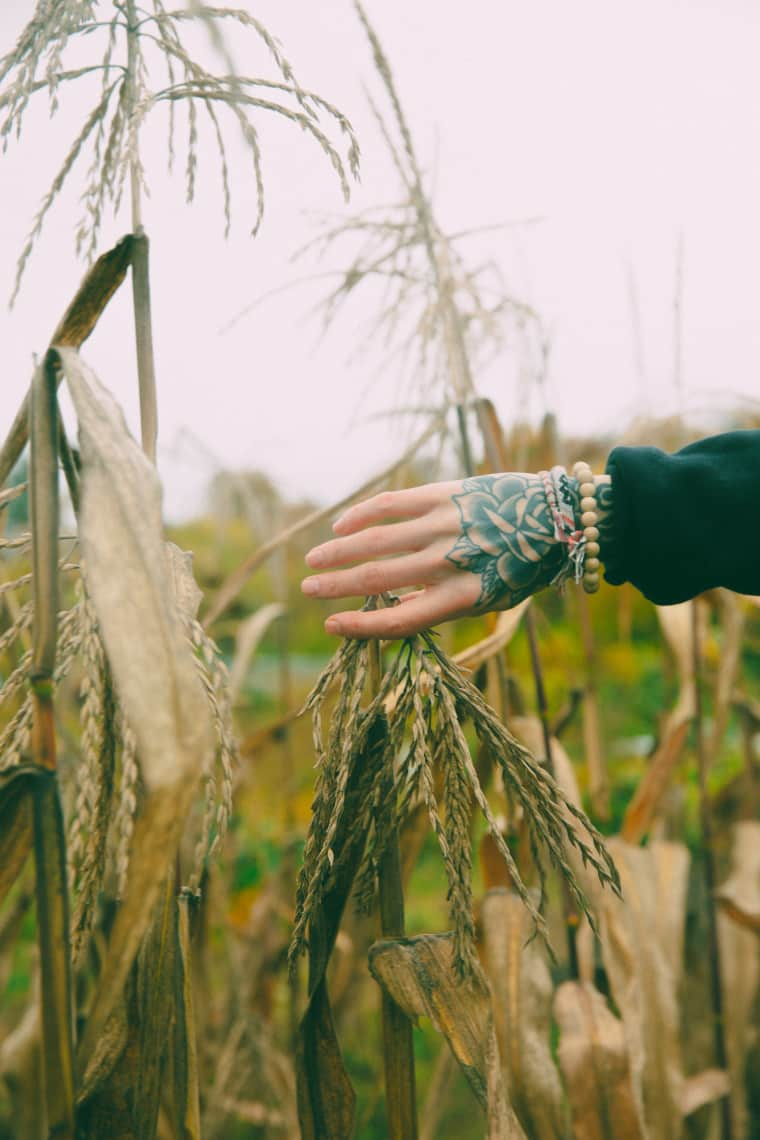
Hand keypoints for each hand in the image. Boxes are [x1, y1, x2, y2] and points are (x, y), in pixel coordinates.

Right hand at [301, 473, 565, 637]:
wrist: (560, 518)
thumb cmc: (522, 566)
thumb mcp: (489, 597)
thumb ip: (443, 603)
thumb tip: (390, 607)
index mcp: (464, 597)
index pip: (400, 620)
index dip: (361, 627)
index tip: (331, 625)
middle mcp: (451, 563)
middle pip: (379, 579)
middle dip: (336, 587)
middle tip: (307, 591)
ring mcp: (446, 526)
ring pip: (377, 541)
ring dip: (338, 552)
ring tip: (312, 562)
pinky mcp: (445, 494)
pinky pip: (392, 504)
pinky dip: (362, 515)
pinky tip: (341, 525)